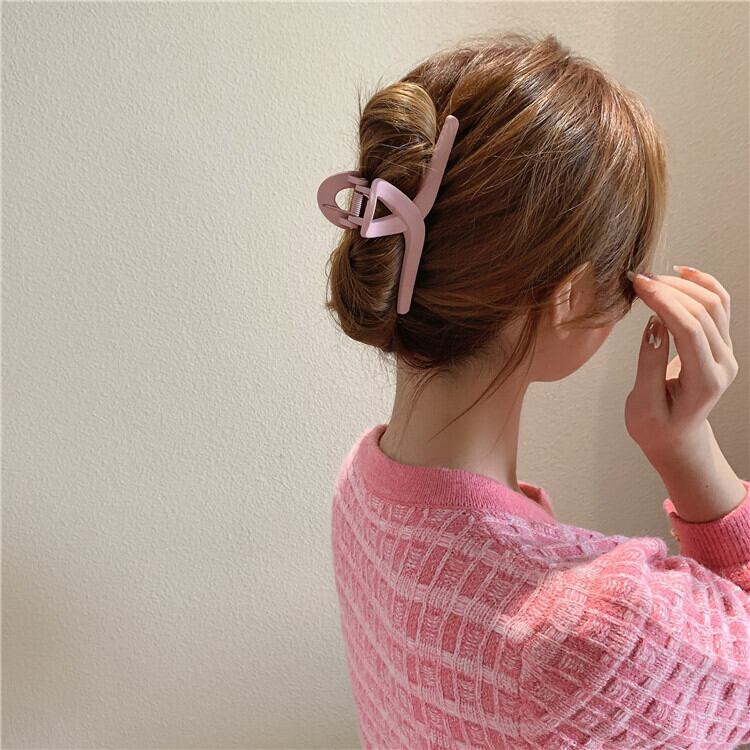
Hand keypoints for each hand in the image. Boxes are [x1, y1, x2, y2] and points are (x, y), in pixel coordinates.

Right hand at [623, 266, 738, 464]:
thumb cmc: (655, 426)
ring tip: (652, 279)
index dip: (663, 303)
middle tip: (637, 280)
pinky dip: (702, 285)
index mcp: (705, 381)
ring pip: (716, 303)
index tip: (638, 286)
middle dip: (669, 290)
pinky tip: (681, 273)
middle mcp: (724, 364)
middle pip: (704, 312)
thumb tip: (654, 323)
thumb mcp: (643, 403)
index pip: (689, 330)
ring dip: (684, 285)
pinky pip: (719, 306)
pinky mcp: (720, 345)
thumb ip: (650, 363)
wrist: (676, 438)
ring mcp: (726, 353)